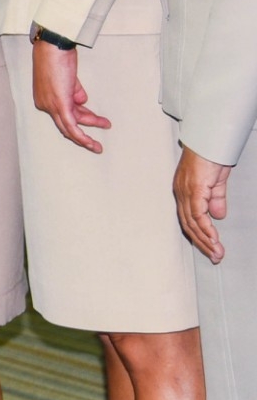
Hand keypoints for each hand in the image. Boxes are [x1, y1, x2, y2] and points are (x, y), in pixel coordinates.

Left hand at [31, 36, 109, 153]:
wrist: (53, 47)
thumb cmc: (57, 57)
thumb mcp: (67, 78)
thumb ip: (74, 91)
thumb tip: (82, 101)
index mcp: (44, 98)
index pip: (64, 113)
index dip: (81, 114)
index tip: (93, 114)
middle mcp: (44, 104)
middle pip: (67, 122)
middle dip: (87, 125)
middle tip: (103, 126)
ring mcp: (50, 105)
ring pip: (71, 127)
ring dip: (89, 131)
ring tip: (107, 126)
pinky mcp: (59, 104)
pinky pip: (71, 126)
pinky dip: (81, 136)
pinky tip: (91, 143)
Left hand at [174, 146, 231, 263]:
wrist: (210, 142)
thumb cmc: (210, 157)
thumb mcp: (215, 183)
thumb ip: (215, 199)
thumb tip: (217, 216)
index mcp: (184, 193)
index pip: (188, 220)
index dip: (199, 236)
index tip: (210, 249)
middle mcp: (181, 194)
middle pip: (188, 225)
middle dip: (202, 243)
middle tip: (215, 257)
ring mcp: (185, 192)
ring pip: (192, 222)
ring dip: (206, 240)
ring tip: (217, 253)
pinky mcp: (193, 189)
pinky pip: (198, 214)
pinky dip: (206, 228)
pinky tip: (214, 238)